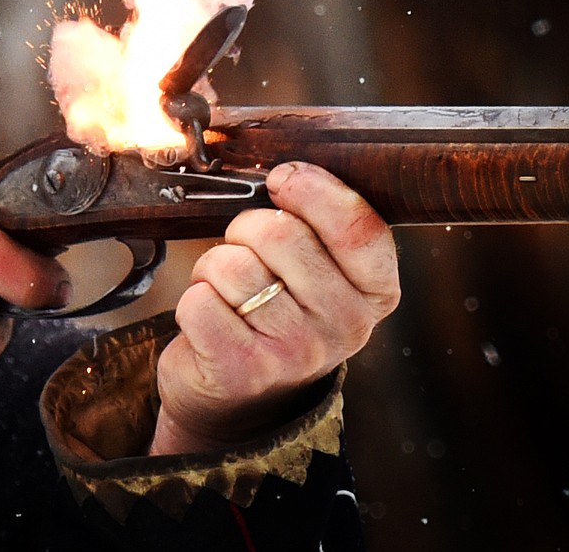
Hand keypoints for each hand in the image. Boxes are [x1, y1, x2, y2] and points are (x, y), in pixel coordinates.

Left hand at [149, 161, 399, 454]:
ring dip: (215, 268)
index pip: (358, 226)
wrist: (239, 396)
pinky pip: (200, 301)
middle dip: (247, 230)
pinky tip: (212, 320)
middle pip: (280, 233)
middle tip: (246, 253)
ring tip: (229, 294)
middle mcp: (346, 326)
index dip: (314, 189)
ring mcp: (296, 352)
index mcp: (375, 292)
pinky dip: (194, 300)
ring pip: (233, 264)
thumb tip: (286, 172)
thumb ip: (317, 223)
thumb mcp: (318, 271)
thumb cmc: (277, 309)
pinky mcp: (242, 370)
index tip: (282, 179)